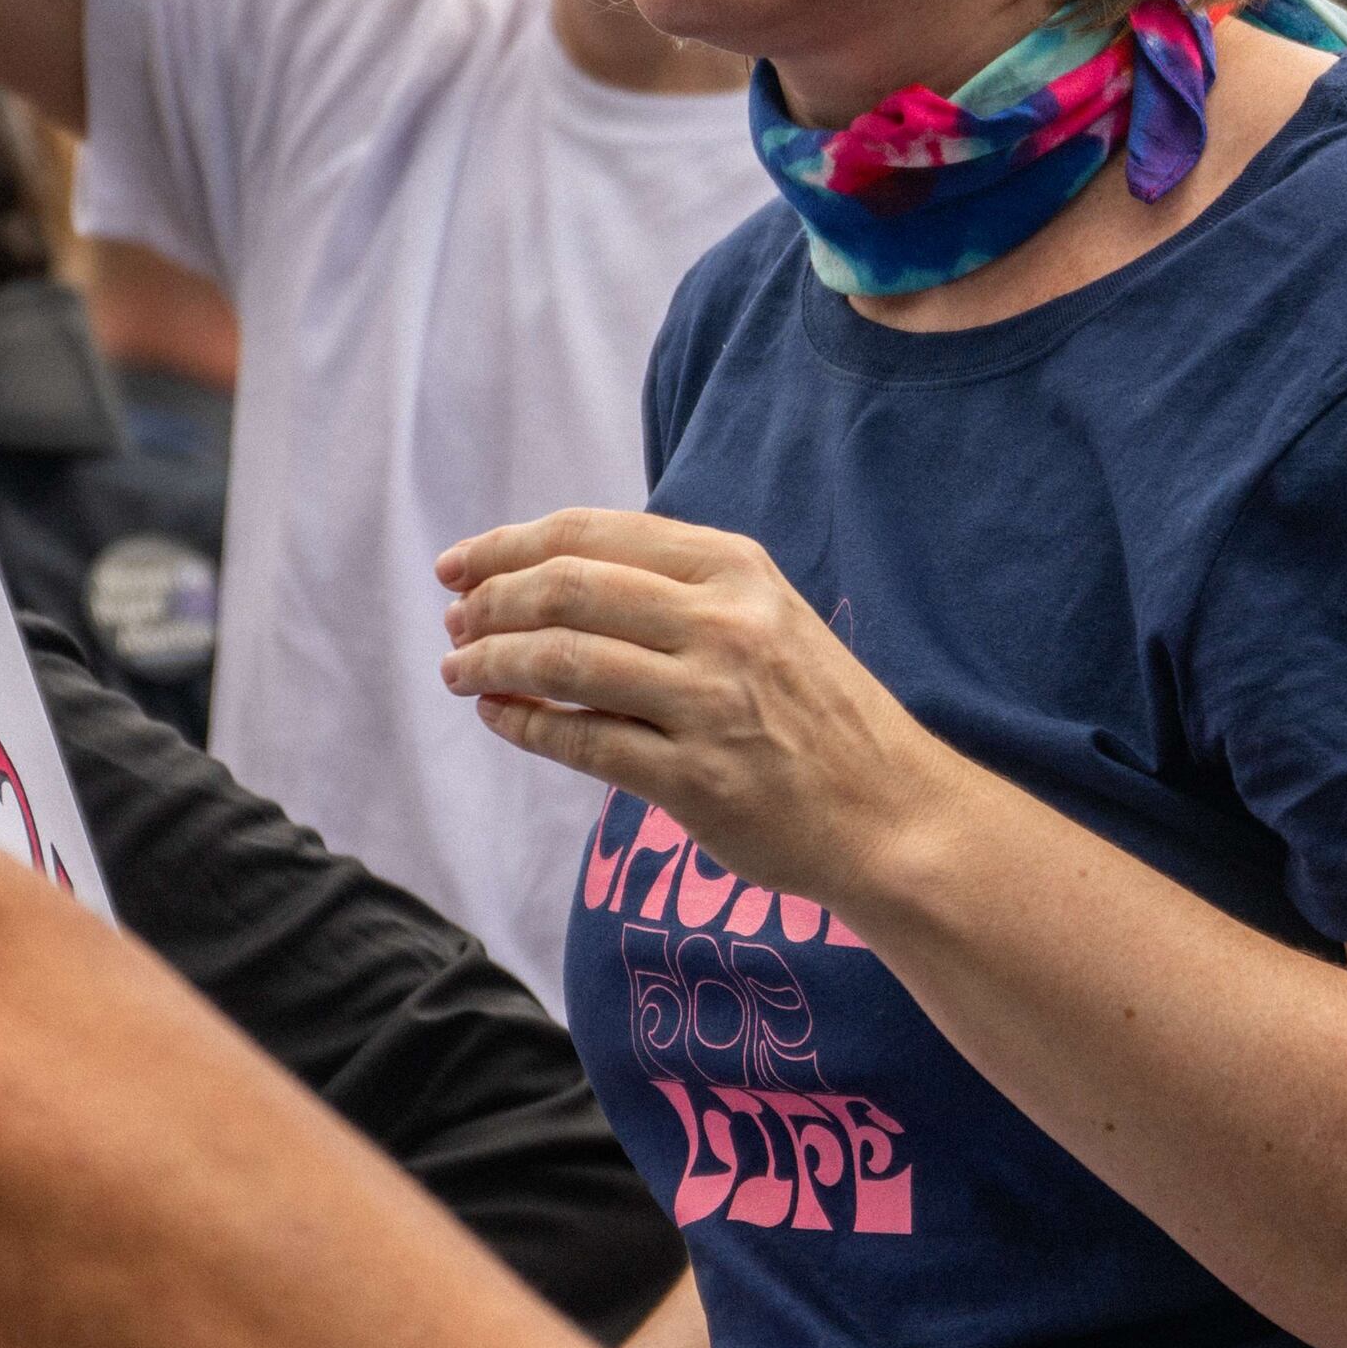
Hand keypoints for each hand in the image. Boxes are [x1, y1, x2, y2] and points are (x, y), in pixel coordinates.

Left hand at [435, 511, 960, 904]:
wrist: (893, 813)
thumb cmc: (816, 712)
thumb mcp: (765, 614)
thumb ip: (676, 586)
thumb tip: (551, 571)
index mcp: (734, 568)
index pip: (591, 534)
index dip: (508, 545)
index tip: (459, 565)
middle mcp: (723, 624)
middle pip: (566, 589)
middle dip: (489, 602)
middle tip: (453, 622)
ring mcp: (710, 702)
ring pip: (564, 661)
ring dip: (491, 662)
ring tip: (459, 670)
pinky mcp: (696, 780)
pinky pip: (582, 740)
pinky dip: (524, 725)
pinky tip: (499, 717)